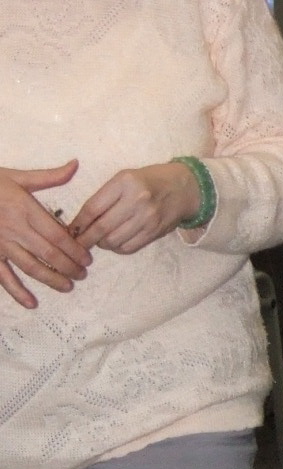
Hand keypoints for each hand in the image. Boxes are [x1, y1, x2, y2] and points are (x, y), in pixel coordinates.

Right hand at [0, 161, 90, 308]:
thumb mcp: (18, 177)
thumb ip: (49, 177)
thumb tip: (75, 165)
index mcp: (26, 209)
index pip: (58, 235)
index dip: (76, 250)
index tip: (87, 258)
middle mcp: (15, 229)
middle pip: (49, 254)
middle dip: (69, 267)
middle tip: (82, 275)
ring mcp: (1, 244)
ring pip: (31, 267)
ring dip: (51, 279)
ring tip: (67, 287)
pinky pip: (4, 277)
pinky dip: (18, 292)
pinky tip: (32, 303)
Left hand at [70, 162, 203, 254]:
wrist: (183, 188)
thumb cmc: (148, 181)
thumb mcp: (125, 178)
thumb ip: (105, 196)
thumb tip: (81, 221)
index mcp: (125, 182)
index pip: (93, 208)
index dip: (78, 222)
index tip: (70, 230)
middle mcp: (137, 200)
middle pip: (101, 227)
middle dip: (85, 239)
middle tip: (77, 243)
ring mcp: (147, 218)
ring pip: (113, 241)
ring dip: (101, 244)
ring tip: (99, 240)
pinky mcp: (155, 232)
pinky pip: (128, 247)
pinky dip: (117, 248)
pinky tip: (115, 242)